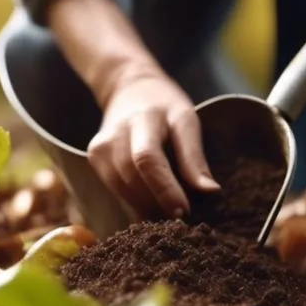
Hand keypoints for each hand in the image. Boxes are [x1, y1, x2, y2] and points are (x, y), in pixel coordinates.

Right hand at [87, 66, 219, 218]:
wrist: (129, 89)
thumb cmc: (164, 107)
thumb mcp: (186, 121)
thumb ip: (194, 157)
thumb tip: (211, 191)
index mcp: (147, 118)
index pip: (149, 159)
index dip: (165, 190)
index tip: (184, 210)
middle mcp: (119, 129)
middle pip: (132, 175)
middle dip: (156, 201)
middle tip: (178, 216)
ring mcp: (101, 143)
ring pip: (120, 185)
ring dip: (144, 205)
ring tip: (165, 212)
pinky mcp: (94, 154)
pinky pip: (112, 186)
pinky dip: (132, 199)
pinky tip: (148, 203)